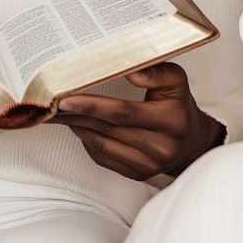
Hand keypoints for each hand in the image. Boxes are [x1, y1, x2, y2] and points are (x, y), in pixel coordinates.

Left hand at [50, 63, 223, 179]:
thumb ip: (156, 71)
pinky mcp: (137, 174)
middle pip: (107, 128)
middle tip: (50, 101)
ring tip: (58, 112)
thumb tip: (130, 69)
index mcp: (171, 120)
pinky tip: (78, 126)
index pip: (123, 112)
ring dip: (76, 127)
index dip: (92, 106)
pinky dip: (87, 140)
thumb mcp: (177, 82)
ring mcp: (147, 164)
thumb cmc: (180, 109)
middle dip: (75, 114)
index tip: (66, 98)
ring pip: (101, 144)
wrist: (192, 144)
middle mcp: (160, 146)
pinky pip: (103, 157)